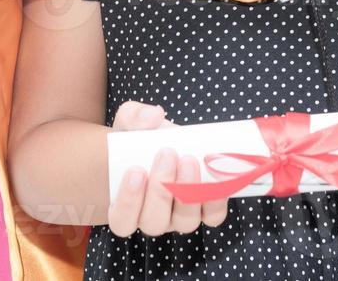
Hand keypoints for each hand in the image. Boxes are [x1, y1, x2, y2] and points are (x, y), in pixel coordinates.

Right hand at [107, 101, 227, 236]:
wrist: (168, 141)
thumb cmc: (140, 139)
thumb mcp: (129, 123)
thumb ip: (134, 117)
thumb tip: (155, 116)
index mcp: (126, 206)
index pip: (121, 221)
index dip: (128, 202)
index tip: (136, 170)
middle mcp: (153, 218)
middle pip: (155, 222)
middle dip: (161, 189)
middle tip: (167, 153)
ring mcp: (179, 218)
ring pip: (184, 221)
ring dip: (188, 191)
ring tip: (189, 159)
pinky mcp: (205, 212)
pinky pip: (212, 216)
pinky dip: (216, 200)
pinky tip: (215, 179)